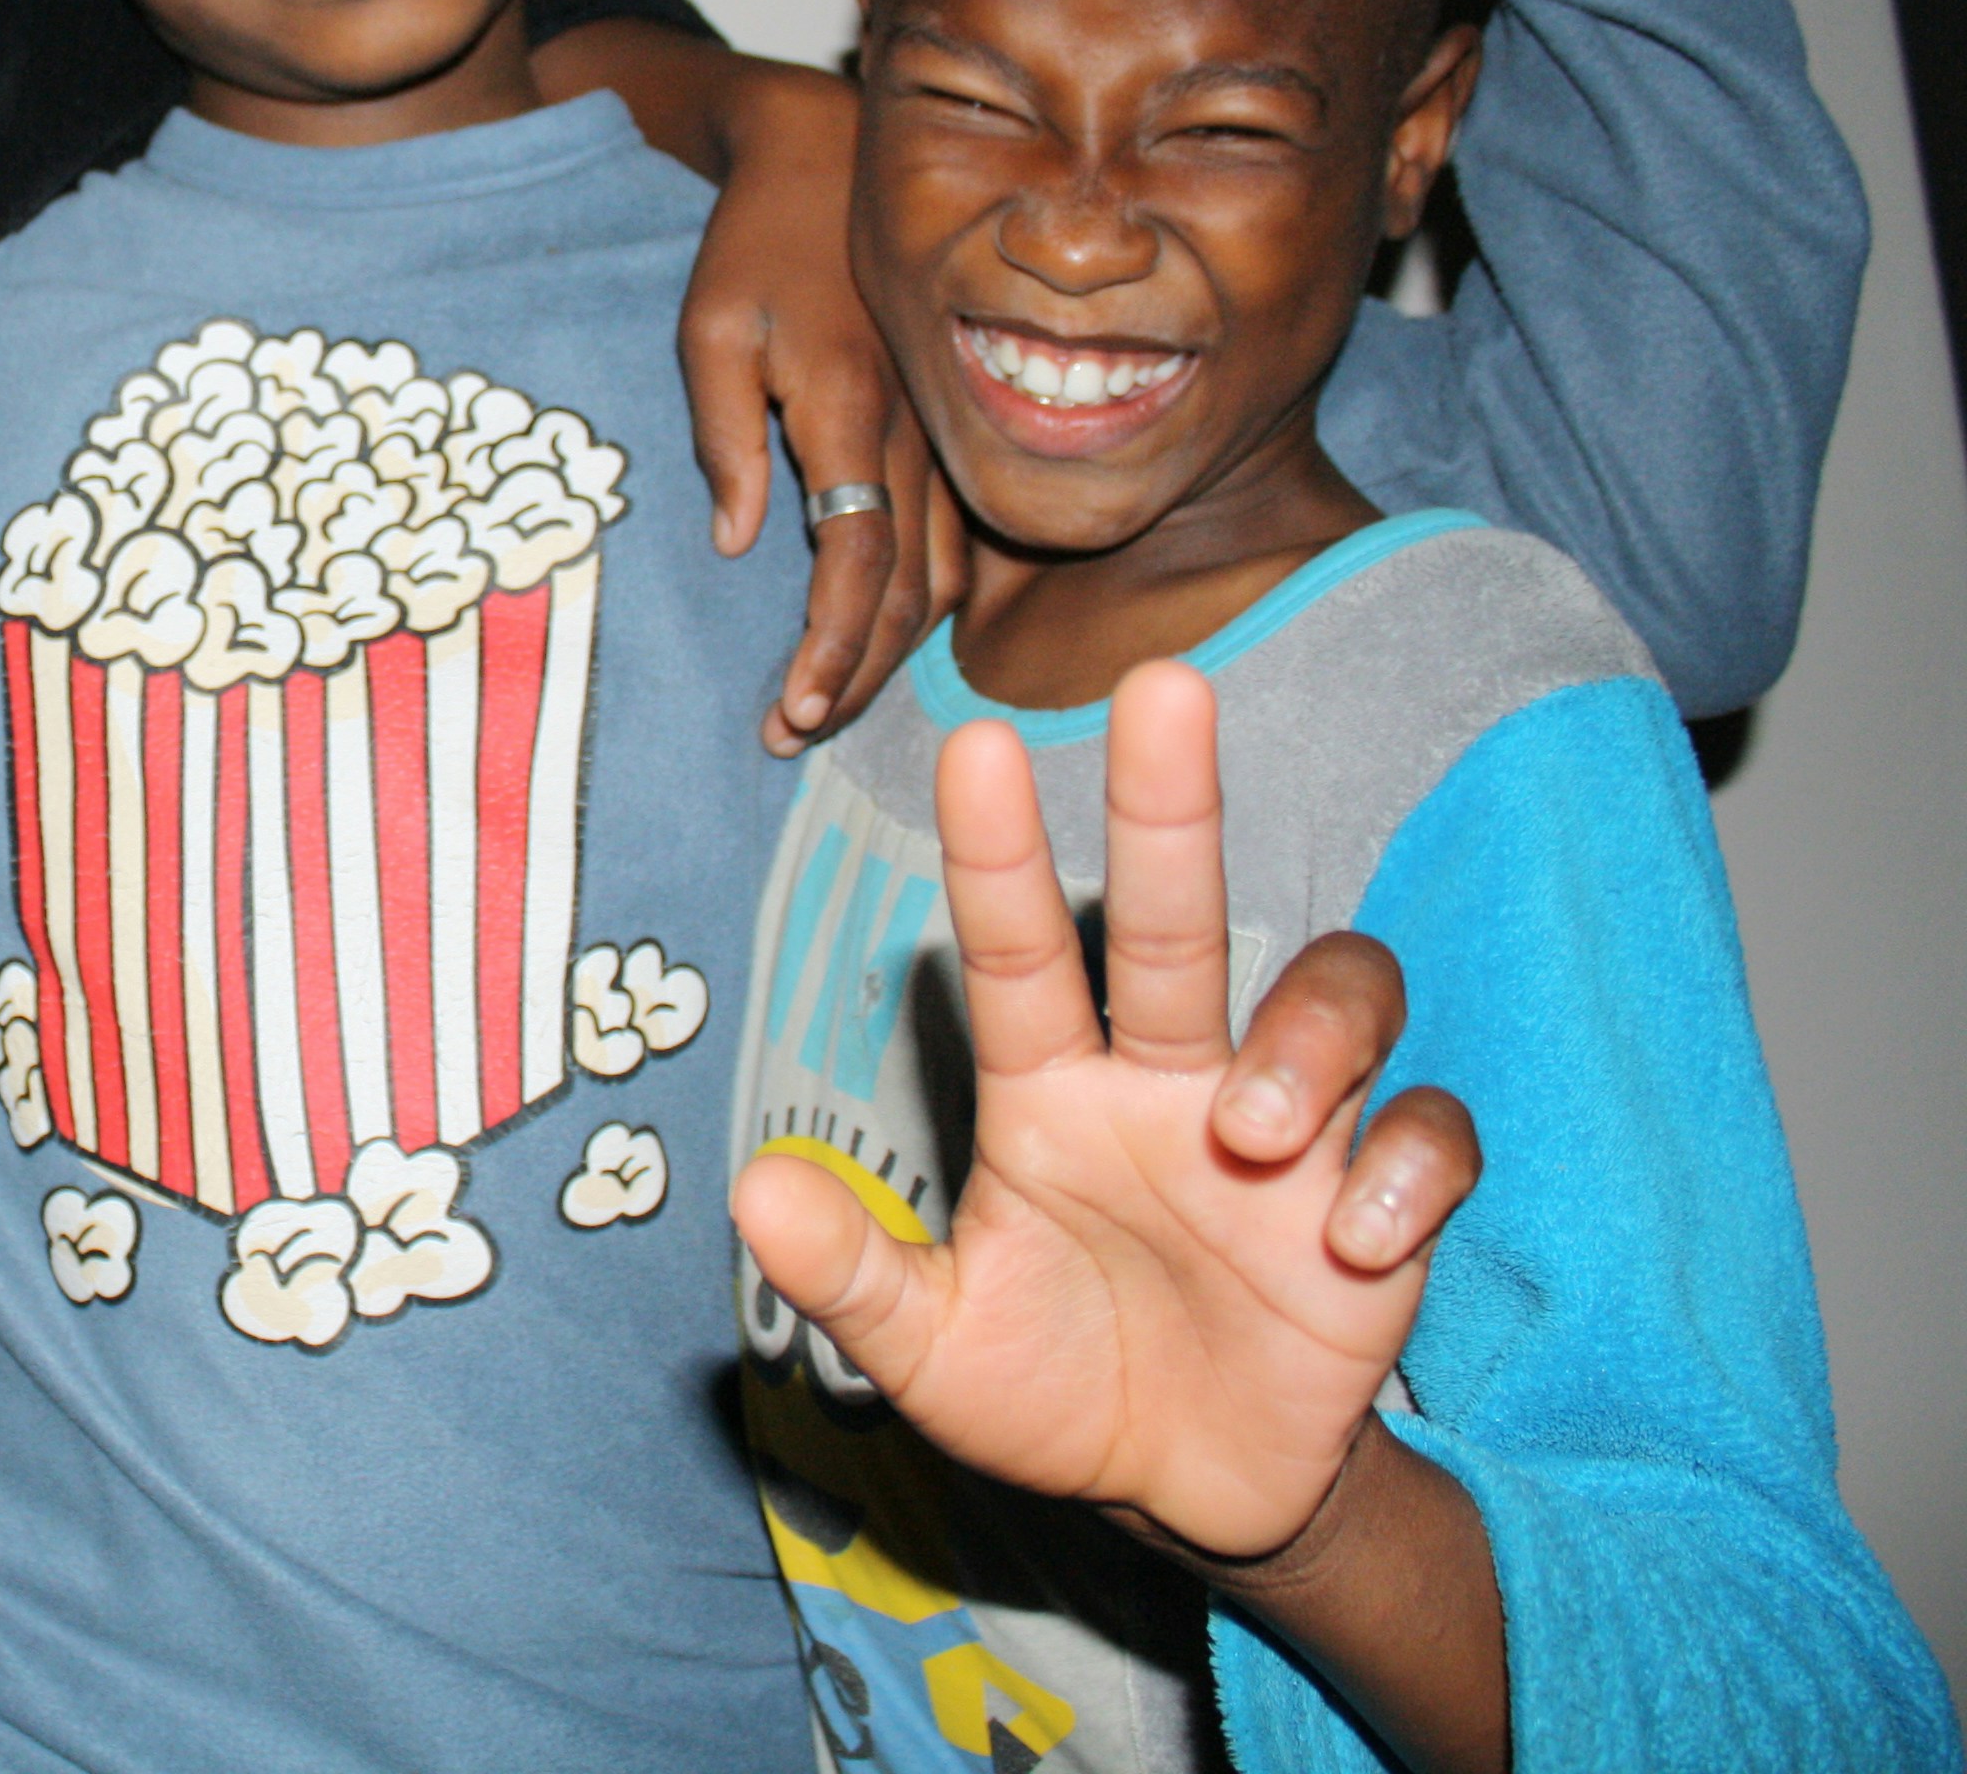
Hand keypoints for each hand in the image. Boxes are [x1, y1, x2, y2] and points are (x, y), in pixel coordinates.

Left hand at [672, 60, 963, 752]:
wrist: (827, 161)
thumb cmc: (754, 246)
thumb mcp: (708, 329)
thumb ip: (724, 436)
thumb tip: (739, 543)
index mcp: (851, 410)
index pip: (857, 559)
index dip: (830, 645)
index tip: (790, 708)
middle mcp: (914, 432)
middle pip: (909, 590)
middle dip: (855, 675)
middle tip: (793, 734)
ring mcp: (940, 432)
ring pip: (943, 574)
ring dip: (890, 652)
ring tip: (825, 706)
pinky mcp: (943, 430)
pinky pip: (954, 540)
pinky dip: (924, 604)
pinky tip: (882, 643)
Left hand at [731, 660, 1482, 1562]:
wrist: (1187, 1496)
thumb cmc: (1049, 1390)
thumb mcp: (933, 1352)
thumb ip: (850, 1279)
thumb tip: (750, 1192)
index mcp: (1053, 1094)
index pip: (1019, 952)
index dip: (994, 853)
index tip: (973, 743)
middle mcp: (1175, 1081)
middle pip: (1184, 916)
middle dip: (1172, 802)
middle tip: (1165, 687)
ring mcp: (1291, 1134)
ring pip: (1341, 995)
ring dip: (1306, 1037)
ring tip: (1250, 1124)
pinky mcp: (1384, 1207)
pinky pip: (1432, 1133)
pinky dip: (1408, 1169)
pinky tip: (1360, 1242)